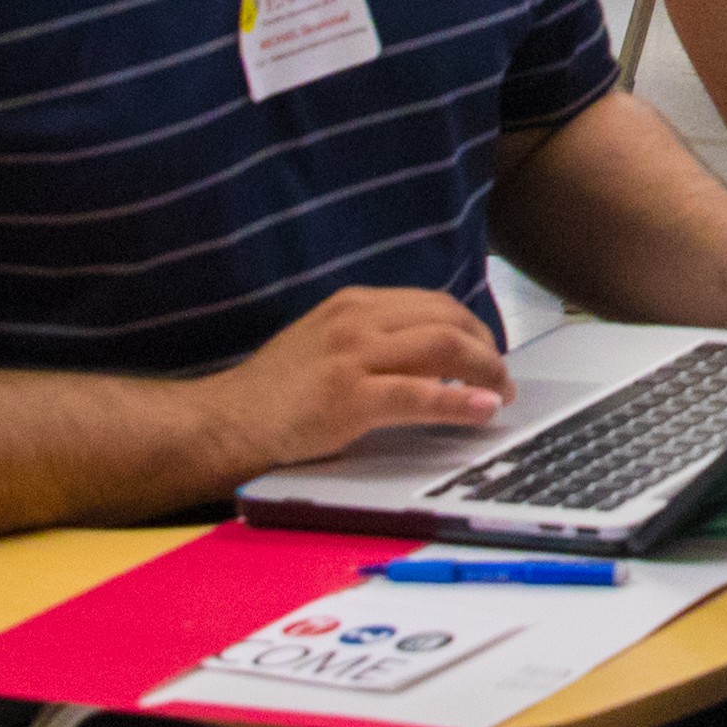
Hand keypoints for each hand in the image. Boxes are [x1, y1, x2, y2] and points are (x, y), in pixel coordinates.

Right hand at [201, 286, 511, 466]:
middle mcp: (356, 320)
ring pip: (443, 347)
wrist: (224, 422)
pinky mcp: (349, 397)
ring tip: (502, 394)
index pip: (433, 303)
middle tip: (503, 378)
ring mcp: (353, 356)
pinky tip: (484, 409)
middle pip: (447, 319)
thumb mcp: (325, 346)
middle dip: (486, 347)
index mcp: (353, 304)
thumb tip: (430, 357)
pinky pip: (421, 394)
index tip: (488, 354)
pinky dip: (461, 401)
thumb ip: (371, 342)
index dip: (471, 328)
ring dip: (485, 370)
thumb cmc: (274, 394)